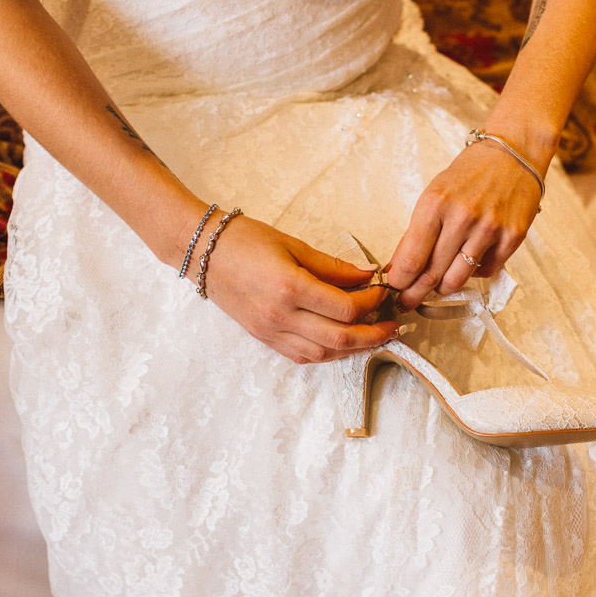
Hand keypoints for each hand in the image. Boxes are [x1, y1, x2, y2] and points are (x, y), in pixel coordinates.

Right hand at [186, 214, 398, 363]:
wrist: (202, 252)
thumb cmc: (245, 240)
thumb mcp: (294, 245)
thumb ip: (334, 266)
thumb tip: (368, 276)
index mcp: (290, 288)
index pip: (346, 308)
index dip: (372, 303)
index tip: (383, 291)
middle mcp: (281, 316)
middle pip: (341, 339)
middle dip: (374, 335)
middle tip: (393, 327)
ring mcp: (271, 332)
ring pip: (324, 353)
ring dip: (354, 348)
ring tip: (374, 336)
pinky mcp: (264, 338)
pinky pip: (304, 356)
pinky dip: (329, 353)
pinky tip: (343, 343)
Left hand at [387, 140, 541, 310]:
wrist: (514, 153)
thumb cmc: (471, 173)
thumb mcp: (435, 194)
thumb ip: (418, 232)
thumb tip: (399, 267)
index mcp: (436, 203)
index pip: (411, 258)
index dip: (399, 281)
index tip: (394, 289)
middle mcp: (463, 217)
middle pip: (431, 274)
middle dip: (415, 294)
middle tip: (407, 302)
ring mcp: (489, 229)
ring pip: (457, 280)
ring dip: (443, 287)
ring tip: (438, 284)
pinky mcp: (512, 238)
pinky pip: (486, 272)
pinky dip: (474, 272)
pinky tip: (471, 259)